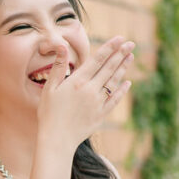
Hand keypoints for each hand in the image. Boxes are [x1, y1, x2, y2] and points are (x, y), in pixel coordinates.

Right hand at [37, 35, 134, 149]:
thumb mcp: (49, 89)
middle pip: (109, 69)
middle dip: (120, 54)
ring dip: (123, 68)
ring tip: (130, 57)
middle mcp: (90, 90)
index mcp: (77, 82)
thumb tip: (62, 46)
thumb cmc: (48, 114)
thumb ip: (58, 67)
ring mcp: (98, 103)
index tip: (119, 39)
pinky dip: (122, 91)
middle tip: (130, 43)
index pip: (97, 60)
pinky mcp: (101, 115)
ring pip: (114, 82)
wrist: (57, 139)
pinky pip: (114, 100)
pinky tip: (127, 83)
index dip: (109, 48)